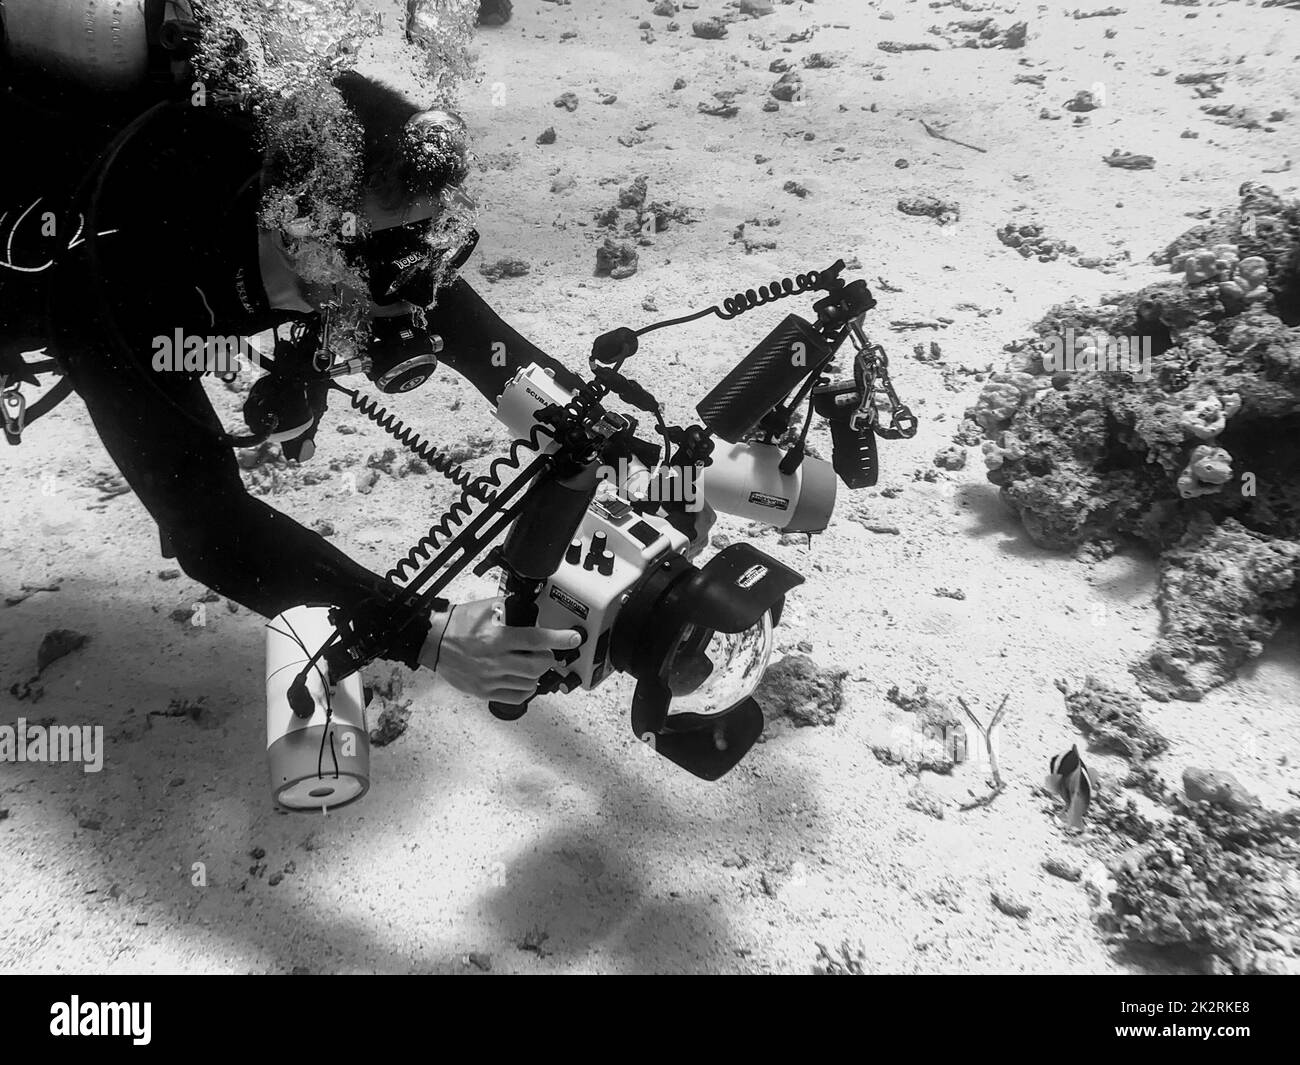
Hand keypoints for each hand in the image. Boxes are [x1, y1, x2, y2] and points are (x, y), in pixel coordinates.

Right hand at [419, 596, 581, 702]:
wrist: (432, 642)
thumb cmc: (457, 625)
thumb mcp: (484, 608)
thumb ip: (508, 607)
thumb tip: (529, 607)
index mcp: (498, 637)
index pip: (537, 639)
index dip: (559, 639)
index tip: (573, 638)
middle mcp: (496, 660)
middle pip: (538, 666)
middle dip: (549, 658)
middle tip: (548, 653)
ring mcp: (490, 678)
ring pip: (529, 683)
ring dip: (538, 674)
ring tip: (533, 665)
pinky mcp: (484, 691)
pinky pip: (515, 697)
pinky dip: (526, 690)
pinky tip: (523, 680)